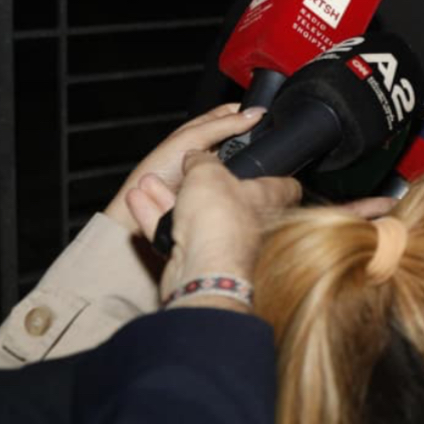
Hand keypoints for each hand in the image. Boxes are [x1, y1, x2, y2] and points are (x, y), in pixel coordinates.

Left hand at [104, 104, 264, 233]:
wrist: (148, 203)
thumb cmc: (159, 168)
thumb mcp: (192, 138)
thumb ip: (223, 125)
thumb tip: (255, 113)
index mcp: (202, 127)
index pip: (233, 112)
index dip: (248, 110)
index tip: (267, 114)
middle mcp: (211, 146)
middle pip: (241, 134)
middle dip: (253, 135)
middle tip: (266, 138)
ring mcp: (216, 166)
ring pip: (243, 156)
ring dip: (251, 157)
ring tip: (259, 158)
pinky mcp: (220, 184)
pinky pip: (240, 176)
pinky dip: (247, 175)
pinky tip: (251, 176)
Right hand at [126, 151, 300, 304]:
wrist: (200, 268)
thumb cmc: (218, 220)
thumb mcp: (208, 172)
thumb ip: (202, 160)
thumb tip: (196, 156)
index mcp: (267, 199)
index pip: (286, 186)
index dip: (275, 173)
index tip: (262, 164)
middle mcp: (249, 222)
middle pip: (229, 198)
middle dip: (202, 183)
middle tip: (186, 169)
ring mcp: (222, 242)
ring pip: (195, 214)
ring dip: (169, 197)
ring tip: (148, 180)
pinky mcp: (197, 259)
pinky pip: (175, 233)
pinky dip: (156, 217)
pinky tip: (137, 201)